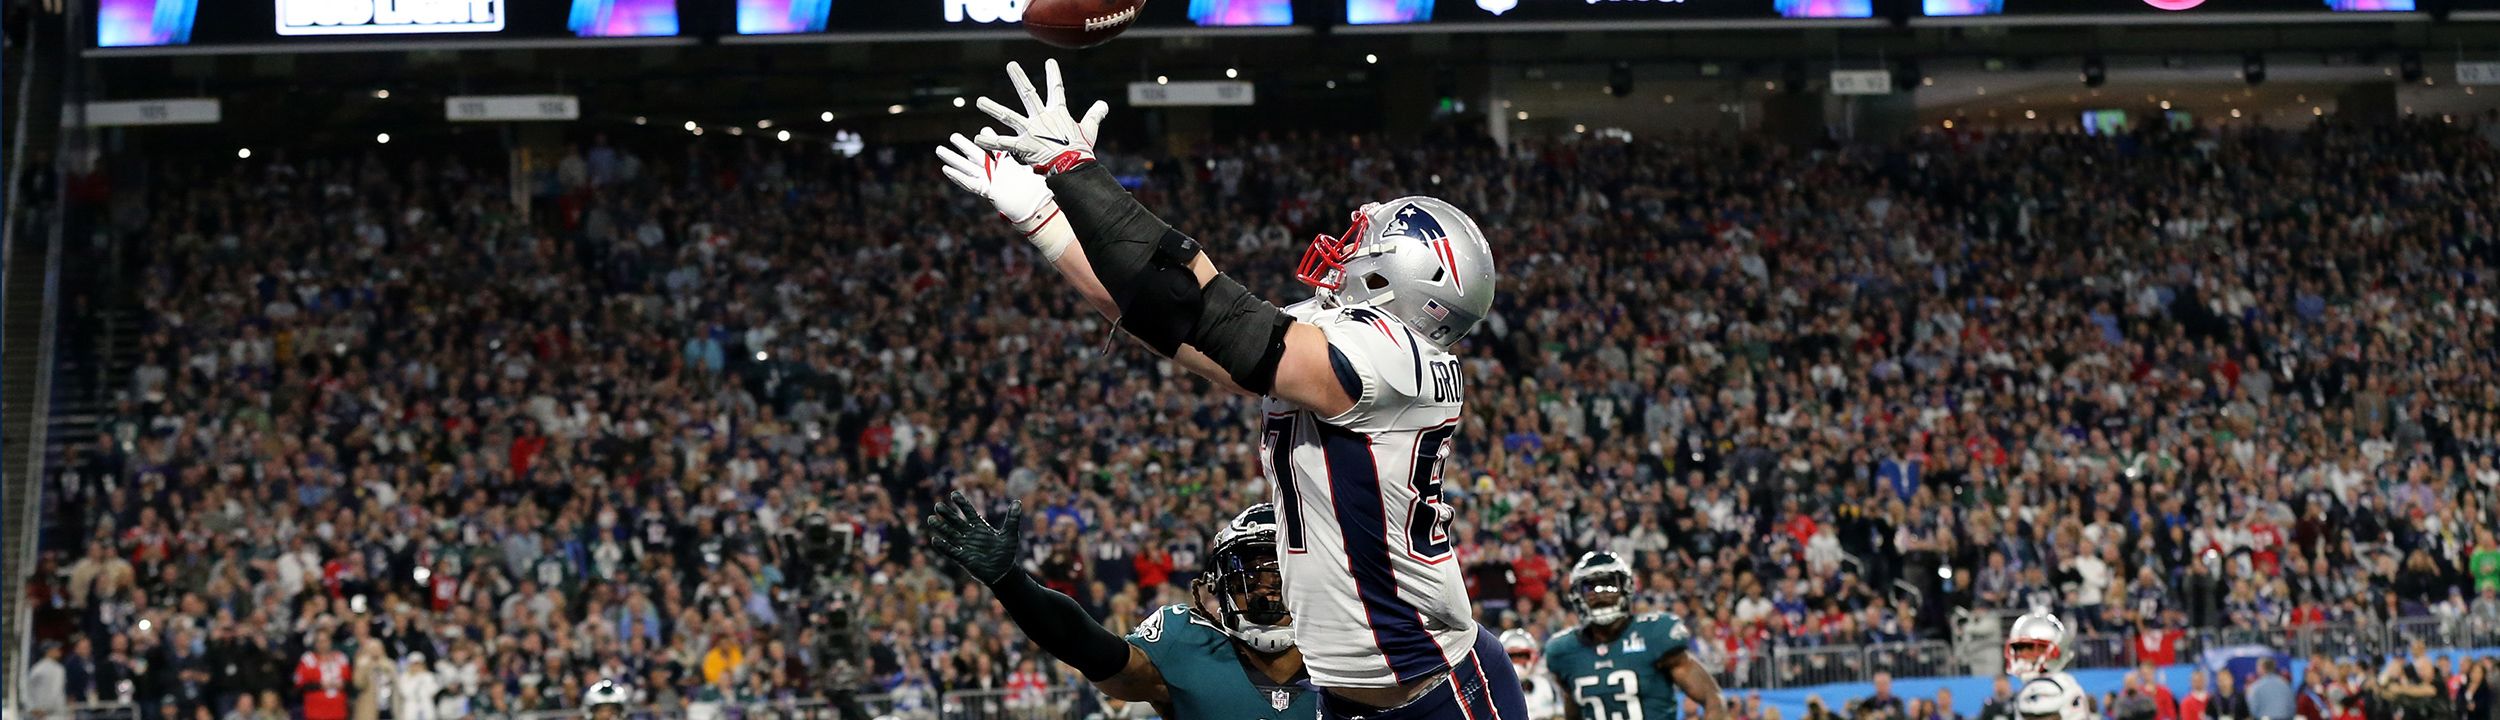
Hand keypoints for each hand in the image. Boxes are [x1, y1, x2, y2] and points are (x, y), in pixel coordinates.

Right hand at [925, 491, 1025, 585]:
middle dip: (947, 514)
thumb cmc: (1006, 553)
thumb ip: (1012, 519)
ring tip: (931, 519)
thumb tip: (1017, 502)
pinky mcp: (963, 558)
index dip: (962, 503)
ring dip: (941, 527)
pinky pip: (951, 551)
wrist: (1003, 572)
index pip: (969, 512)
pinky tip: (935, 540)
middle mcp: (970, 535)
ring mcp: (966, 546)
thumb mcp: (1010, 534)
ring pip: (950, 534)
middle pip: (956, 522)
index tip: (954, 494)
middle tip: (937, 506)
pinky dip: (943, 546)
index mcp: (980, 527)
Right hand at [935, 132, 1070, 258]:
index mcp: (1009, 167)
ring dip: (954, 160)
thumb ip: (1039, 160)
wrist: (1039, 210)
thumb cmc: (1041, 194)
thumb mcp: (1038, 171)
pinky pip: (969, 183)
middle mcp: (997, 174)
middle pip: (976, 156)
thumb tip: (1054, 149)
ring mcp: (990, 182)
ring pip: (968, 168)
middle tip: (952, 135)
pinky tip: (946, 170)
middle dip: (964, 146)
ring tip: (940, 150)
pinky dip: (957, 177)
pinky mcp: (987, 191)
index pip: (997, 150)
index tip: (983, 128)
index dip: (990, 139)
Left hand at [973, 59, 1109, 174]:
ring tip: (979, 101)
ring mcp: (1030, 131)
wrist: (1073, 167)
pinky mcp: (1023, 146)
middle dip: (1019, 78)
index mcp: (1057, 114)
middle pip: (1028, 94)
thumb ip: (1094, 115)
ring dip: (993, 108)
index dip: (1054, 75)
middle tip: (1010, 65)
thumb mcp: (1089, 130)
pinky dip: (990, 141)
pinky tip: (978, 138)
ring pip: (1008, 116)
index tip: (1049, 61)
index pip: (1056, 90)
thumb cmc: (1081, 151)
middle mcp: (1041, 118)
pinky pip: (1003, 143)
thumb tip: (1103, 104)